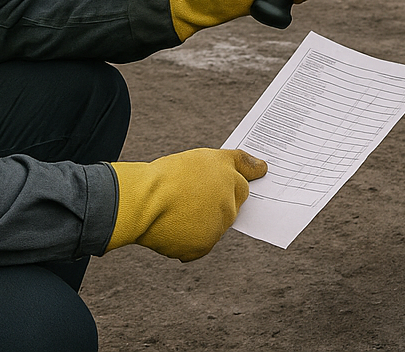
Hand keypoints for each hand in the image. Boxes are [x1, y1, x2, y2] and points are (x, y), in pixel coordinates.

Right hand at [106, 149, 267, 260]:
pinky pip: (199, 246)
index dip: (228, 186)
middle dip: (215, 206)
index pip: (242, 182)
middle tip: (188, 202)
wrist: (143, 200)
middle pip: (230, 207)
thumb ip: (228, 164)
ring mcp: (219, 223)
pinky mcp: (206, 244)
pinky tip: (170, 230)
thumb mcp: (198, 157)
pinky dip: (187, 242)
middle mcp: (230, 199)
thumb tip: (261, 168)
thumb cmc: (164, 177)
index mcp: (228, 172)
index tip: (224, 190)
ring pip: (215, 227)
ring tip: (174, 215)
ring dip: (201, 225)